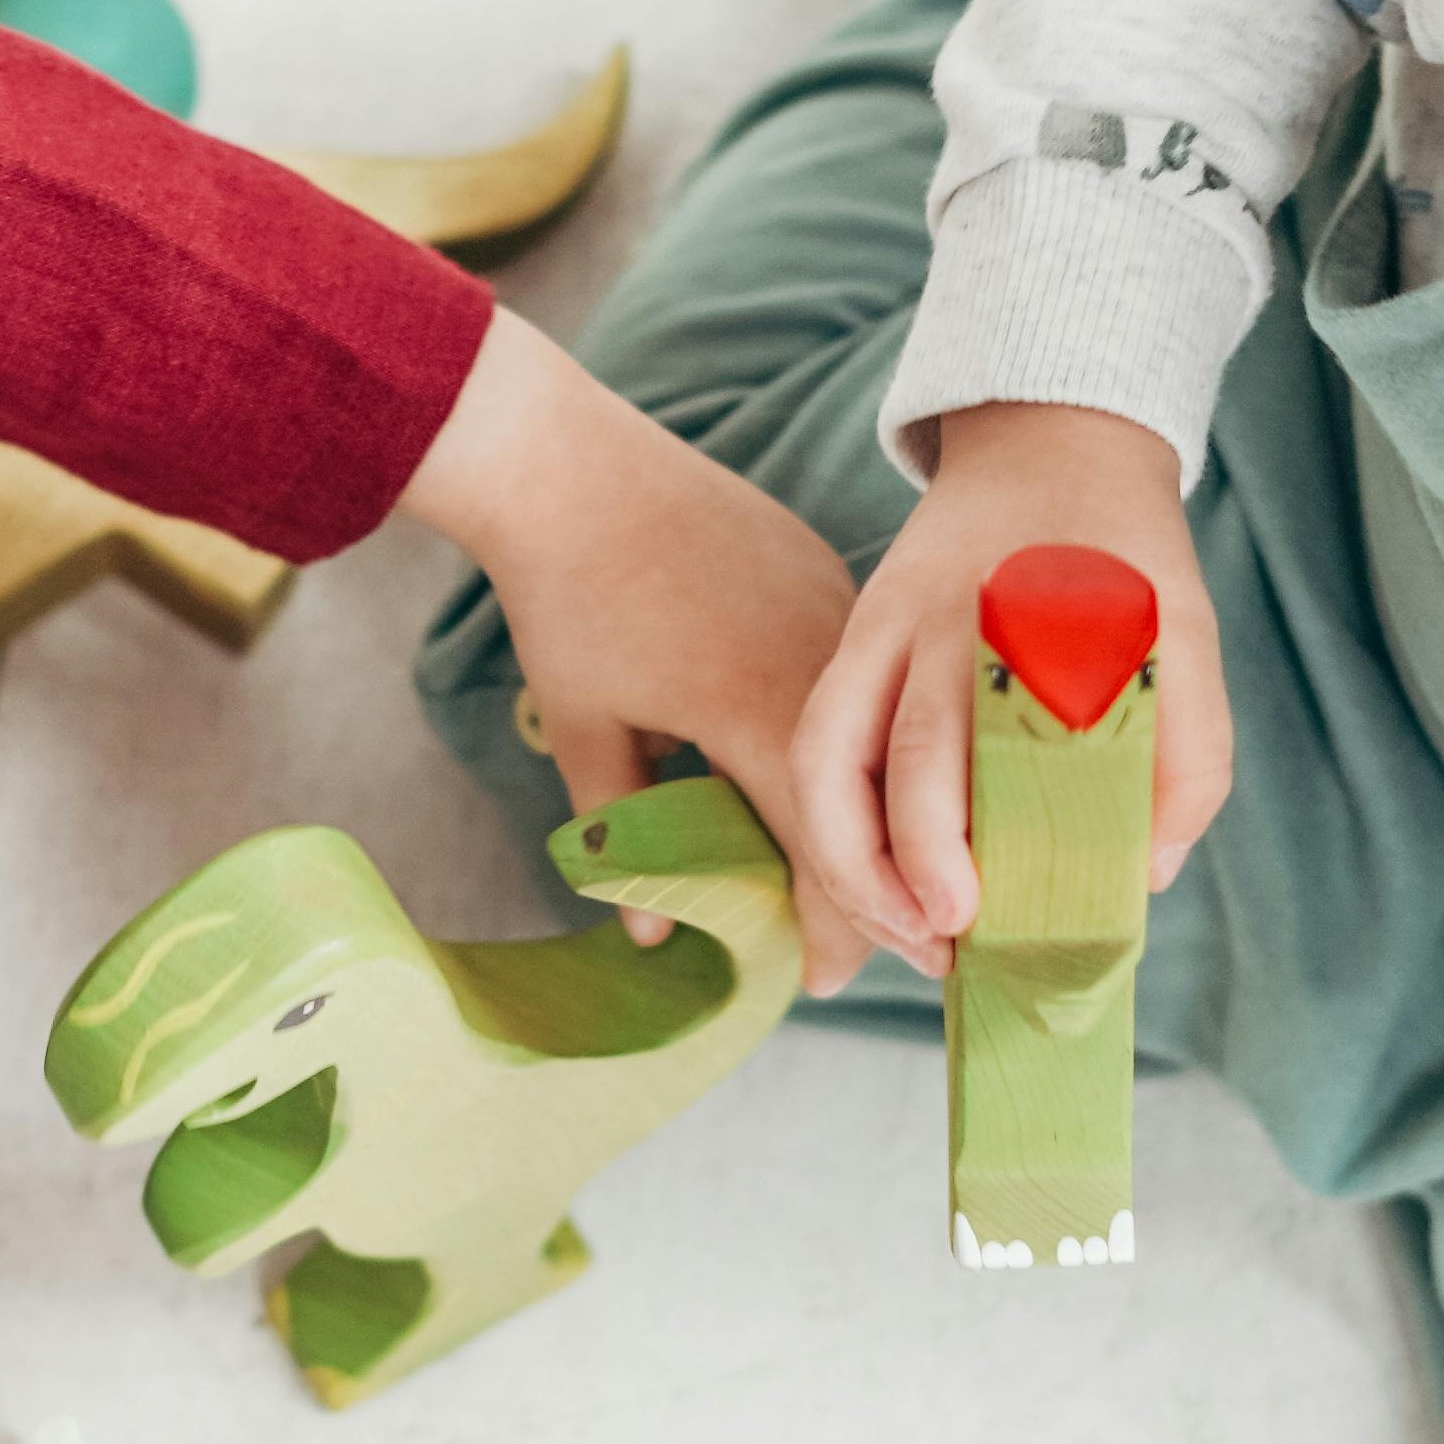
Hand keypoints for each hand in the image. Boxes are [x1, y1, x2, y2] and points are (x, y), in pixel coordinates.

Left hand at [399, 311, 866, 986]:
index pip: (830, 857)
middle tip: (853, 940)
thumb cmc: (565, 599)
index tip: (826, 980)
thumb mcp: (587, 728)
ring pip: (877, 740)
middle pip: (874, 807)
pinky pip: (856, 678)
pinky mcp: (829, 577)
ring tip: (853, 862)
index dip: (836, 931)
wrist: (570, 463)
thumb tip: (651, 936)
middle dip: (870, 883)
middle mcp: (821, 668)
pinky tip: (839, 766)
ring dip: (869, 807)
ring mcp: (833, 615)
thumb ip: (622, 833)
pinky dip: (856, 734)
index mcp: (764, 717)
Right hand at [789, 399, 1228, 975]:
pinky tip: (874, 885)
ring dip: (850, 862)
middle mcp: (940, 623)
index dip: (956, 842)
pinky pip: (817, 740)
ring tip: (902, 935)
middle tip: (948, 945)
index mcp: (1029, 621)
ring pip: (828, 755)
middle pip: (904, 758)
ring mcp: (882, 627)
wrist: (1053, 446)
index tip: (973, 917)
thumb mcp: (1187, 638)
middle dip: (909, 869)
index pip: (979, 745)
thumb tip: (1143, 874)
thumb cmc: (1125, 562)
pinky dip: (830, 824)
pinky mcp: (855, 638)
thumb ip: (1189, 754)